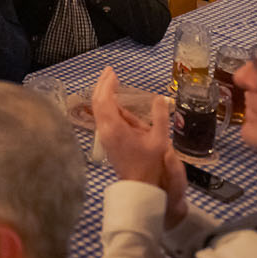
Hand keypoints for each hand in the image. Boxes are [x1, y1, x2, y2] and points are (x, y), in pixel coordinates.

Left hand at [91, 68, 186, 225]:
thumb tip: (159, 98)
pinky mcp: (106, 140)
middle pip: (97, 102)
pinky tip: (116, 103)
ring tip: (111, 82)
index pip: (105, 100)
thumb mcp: (159, 139)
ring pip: (98, 110)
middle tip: (109, 72)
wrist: (139, 185)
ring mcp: (103, 136)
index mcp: (115, 127)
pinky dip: (106, 106)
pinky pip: (103, 118)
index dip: (107, 84)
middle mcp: (105, 130)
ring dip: (103, 94)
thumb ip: (159, 117)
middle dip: (102, 85)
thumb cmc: (150, 164)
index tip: (112, 72)